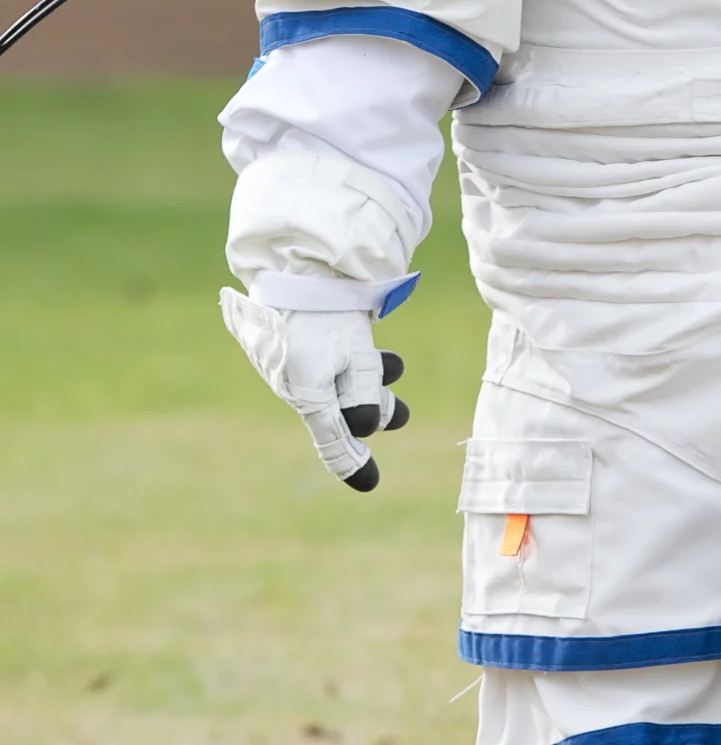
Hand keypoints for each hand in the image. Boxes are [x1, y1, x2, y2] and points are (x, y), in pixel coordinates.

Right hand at [219, 292, 408, 490]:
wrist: (294, 260)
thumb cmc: (324, 312)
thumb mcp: (353, 358)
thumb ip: (363, 395)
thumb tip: (365, 427)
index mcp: (304, 393)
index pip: (332, 438)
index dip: (351, 462)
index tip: (370, 485)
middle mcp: (294, 381)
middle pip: (340, 407)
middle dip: (374, 409)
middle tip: (403, 414)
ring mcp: (292, 356)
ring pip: (339, 377)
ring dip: (370, 376)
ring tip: (398, 365)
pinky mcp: (296, 332)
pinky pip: (329, 354)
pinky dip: (352, 354)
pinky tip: (365, 339)